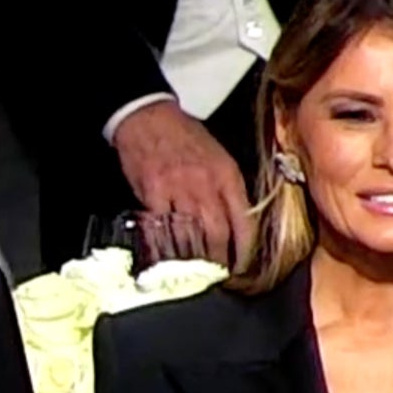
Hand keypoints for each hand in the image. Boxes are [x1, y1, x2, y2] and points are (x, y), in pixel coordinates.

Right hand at [112, 100, 251, 266]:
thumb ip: (229, 187)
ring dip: (196, 259)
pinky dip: (167, 245)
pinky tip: (170, 255)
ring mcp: (178, 190)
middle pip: (218, 234)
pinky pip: (164, 228)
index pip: (243, 220)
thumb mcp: (218, 156)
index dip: (244, 248)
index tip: (243, 264)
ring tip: (197, 273)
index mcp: (226, 175)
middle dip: (221, 260)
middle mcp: (206, 185)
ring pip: (192, 236)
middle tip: (219, 275)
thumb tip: (236, 219)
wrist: (148, 117)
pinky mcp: (153, 195)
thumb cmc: (183, 135)